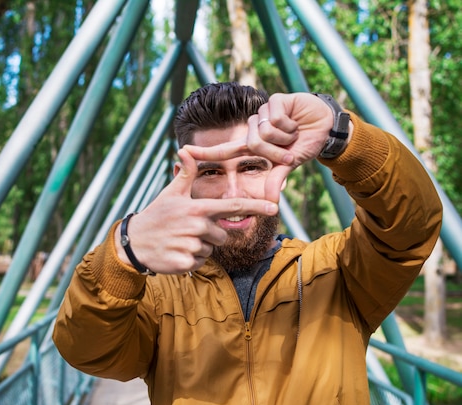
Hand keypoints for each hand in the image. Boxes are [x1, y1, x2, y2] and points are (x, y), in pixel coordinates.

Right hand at [115, 148, 278, 273]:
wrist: (134, 241)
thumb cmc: (156, 215)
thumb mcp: (170, 193)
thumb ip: (185, 174)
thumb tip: (185, 150)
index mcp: (197, 208)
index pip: (233, 206)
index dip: (255, 206)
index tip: (275, 208)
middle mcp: (197, 226)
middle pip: (221, 236)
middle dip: (208, 236)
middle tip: (186, 231)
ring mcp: (191, 245)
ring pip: (210, 251)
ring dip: (198, 248)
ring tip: (179, 241)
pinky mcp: (185, 263)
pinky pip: (200, 263)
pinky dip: (190, 261)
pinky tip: (176, 253)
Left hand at [184, 92, 349, 201]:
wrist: (324, 126)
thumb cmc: (303, 144)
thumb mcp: (288, 164)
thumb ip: (276, 179)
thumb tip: (270, 202)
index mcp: (253, 144)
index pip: (224, 150)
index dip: (204, 151)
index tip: (182, 153)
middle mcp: (253, 128)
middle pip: (251, 144)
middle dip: (275, 152)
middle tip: (289, 150)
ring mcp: (262, 113)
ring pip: (263, 133)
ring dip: (285, 137)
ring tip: (294, 133)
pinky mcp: (274, 101)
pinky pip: (275, 120)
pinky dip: (290, 126)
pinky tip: (296, 121)